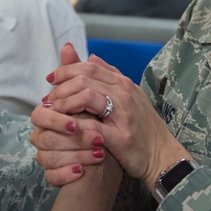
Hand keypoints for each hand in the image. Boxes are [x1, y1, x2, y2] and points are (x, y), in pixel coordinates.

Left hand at [31, 43, 189, 189]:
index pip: (89, 66)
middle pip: (84, 78)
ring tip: (53, 112)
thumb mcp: (130, 95)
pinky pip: (91, 125)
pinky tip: (63, 128)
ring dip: (64, 103)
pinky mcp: (120, 136)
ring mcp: (123, 114)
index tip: (50, 79)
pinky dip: (73, 125)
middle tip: (48, 99)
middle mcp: (124, 93)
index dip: (65, 70)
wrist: (162, 154)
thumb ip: (110, 75)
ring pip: (85, 96)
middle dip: (60, 87)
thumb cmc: (143, 126)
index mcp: (123, 83)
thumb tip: (90, 56)